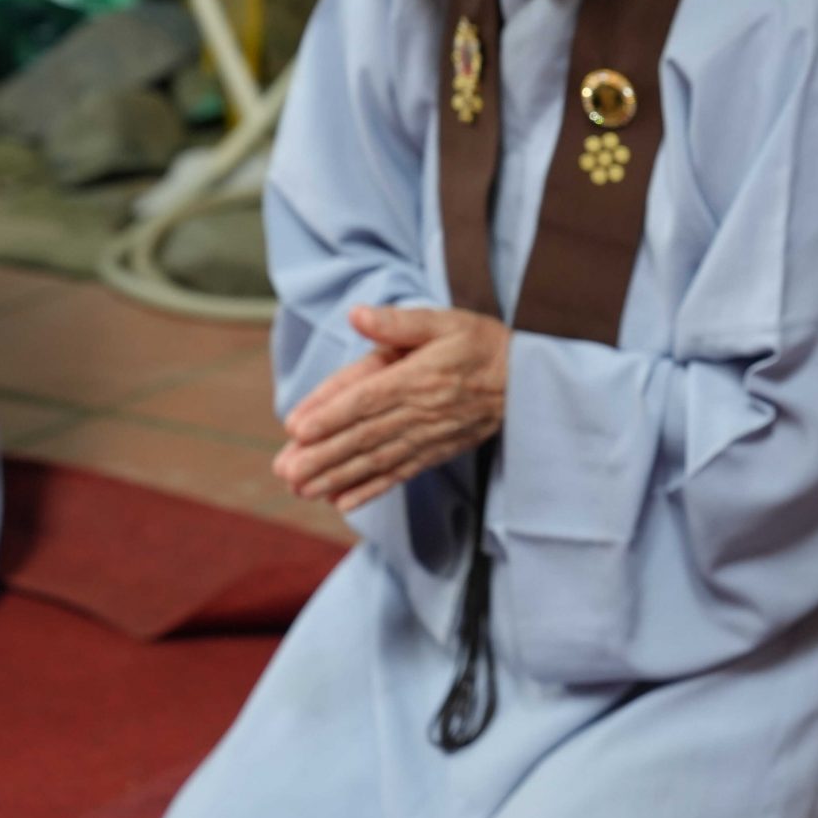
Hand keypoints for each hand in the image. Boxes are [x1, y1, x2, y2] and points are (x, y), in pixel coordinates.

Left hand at [274, 306, 509, 513]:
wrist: (530, 378)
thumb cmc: (481, 343)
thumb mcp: (444, 321)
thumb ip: (399, 322)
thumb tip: (357, 315)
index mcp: (419, 376)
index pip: (368, 397)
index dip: (331, 414)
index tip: (296, 429)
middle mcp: (423, 411)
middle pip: (365, 435)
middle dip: (323, 455)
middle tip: (286, 471)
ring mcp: (430, 436)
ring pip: (378, 459)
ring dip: (338, 477)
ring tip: (302, 489)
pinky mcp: (438, 452)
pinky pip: (402, 473)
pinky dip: (372, 490)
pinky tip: (343, 502)